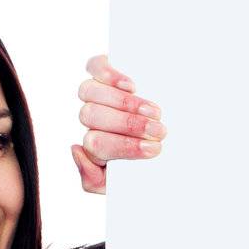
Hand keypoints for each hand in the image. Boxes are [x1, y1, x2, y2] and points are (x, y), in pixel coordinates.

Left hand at [72, 53, 165, 194]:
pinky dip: (109, 75)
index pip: (95, 145)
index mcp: (94, 146)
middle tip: (158, 131)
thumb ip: (94, 180)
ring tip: (155, 111)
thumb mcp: (121, 182)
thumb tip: (77, 150)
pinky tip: (131, 86)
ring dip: (125, 103)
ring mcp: (95, 94)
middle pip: (92, 117)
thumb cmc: (145, 162)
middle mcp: (90, 120)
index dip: (124, 146)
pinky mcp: (103, 71)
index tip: (153, 149)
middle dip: (129, 124)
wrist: (171, 135)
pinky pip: (94, 66)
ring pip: (90, 93)